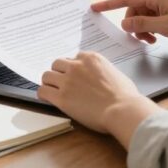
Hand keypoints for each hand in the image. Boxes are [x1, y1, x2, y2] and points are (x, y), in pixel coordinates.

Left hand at [38, 51, 160, 145]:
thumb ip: (101, 70)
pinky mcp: (61, 97)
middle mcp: (76, 66)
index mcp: (91, 58)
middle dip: (59, 72)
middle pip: (57, 64)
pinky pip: (43, 91)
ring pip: (47, 75)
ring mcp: (67, 81)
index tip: (74, 75)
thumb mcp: (114, 73)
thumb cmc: (125, 95)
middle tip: (63, 83)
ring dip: (50, 82)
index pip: (74, 57)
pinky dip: (43, 94)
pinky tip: (47, 98)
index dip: (73, 67)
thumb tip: (98, 77)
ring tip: (53, 90)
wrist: (122, 110)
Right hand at [93, 0, 167, 54]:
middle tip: (141, 38)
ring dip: (142, 30)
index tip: (94, 8)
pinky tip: (156, 39)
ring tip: (151, 40)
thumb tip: (124, 23)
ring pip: (141, 18)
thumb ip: (142, 25)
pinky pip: (150, 22)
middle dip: (133, 25)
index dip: (108, 4)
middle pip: (133, 11)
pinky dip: (149, 31)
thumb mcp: (166, 27)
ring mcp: (164, 7)